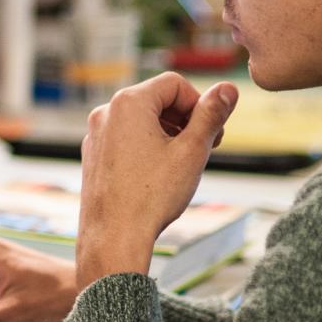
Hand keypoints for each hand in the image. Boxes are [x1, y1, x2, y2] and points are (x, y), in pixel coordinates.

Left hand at [77, 72, 237, 286]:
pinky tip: (158, 174)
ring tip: (183, 163)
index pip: (175, 84)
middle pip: (156, 100)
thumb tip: (228, 89)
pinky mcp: (93, 155)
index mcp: (128, 103)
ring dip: (167, 134)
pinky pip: (124, 139)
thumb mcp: (191, 151)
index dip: (199, 104)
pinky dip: (146, 147)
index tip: (212, 132)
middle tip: (205, 147)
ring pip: (140, 121)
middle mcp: (106, 112)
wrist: (114, 237)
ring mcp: (95, 134)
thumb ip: (211, 115)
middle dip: (184, 119)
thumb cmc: (152, 195)